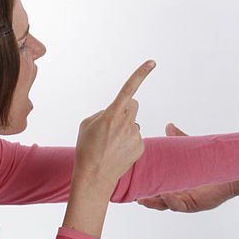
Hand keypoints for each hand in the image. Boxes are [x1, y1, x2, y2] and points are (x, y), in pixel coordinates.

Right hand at [74, 60, 153, 187]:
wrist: (94, 176)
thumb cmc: (87, 148)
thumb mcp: (87, 124)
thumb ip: (104, 112)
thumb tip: (117, 111)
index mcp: (112, 114)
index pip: (128, 89)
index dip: (140, 74)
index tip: (152, 62)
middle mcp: (126, 123)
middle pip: (133, 105)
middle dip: (126, 109)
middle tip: (113, 122)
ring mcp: (135, 135)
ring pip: (133, 123)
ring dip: (125, 128)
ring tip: (111, 143)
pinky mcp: (141, 146)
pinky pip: (136, 136)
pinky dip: (128, 140)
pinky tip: (118, 151)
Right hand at [136, 123, 235, 211]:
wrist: (229, 172)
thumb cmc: (209, 164)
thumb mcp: (189, 152)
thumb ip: (178, 140)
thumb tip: (168, 126)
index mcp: (173, 184)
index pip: (155, 187)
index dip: (143, 187)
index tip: (132, 182)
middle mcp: (177, 194)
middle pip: (156, 200)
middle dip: (144, 198)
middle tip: (133, 194)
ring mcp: (184, 200)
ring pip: (165, 204)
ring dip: (155, 202)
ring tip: (144, 198)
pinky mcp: (193, 204)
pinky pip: (179, 205)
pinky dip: (170, 201)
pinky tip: (165, 195)